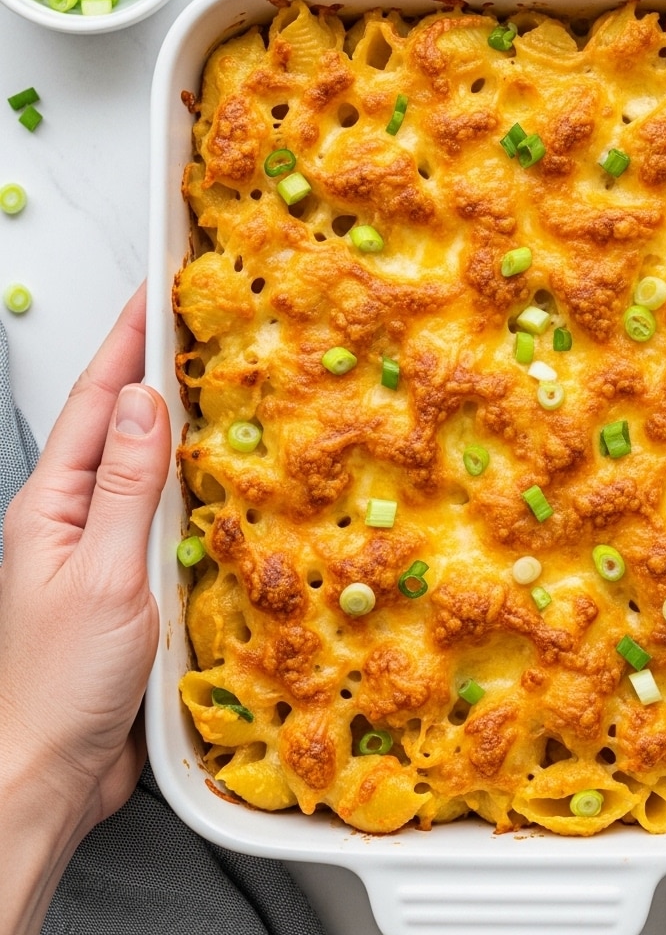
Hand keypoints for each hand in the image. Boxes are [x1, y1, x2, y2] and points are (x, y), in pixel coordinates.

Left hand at [0, 285, 170, 934]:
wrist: (45, 772)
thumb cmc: (60, 681)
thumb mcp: (102, 573)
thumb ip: (128, 487)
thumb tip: (146, 403)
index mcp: (54, 504)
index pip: (99, 403)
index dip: (127, 343)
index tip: (157, 294)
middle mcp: (74, 519)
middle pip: (119, 427)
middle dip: (153, 371)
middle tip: (199, 329)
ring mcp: (101, 551)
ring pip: (145, 471)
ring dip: (177, 427)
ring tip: (219, 389)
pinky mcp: (129, 584)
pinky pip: (164, 519)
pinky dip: (191, 489)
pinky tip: (221, 483)